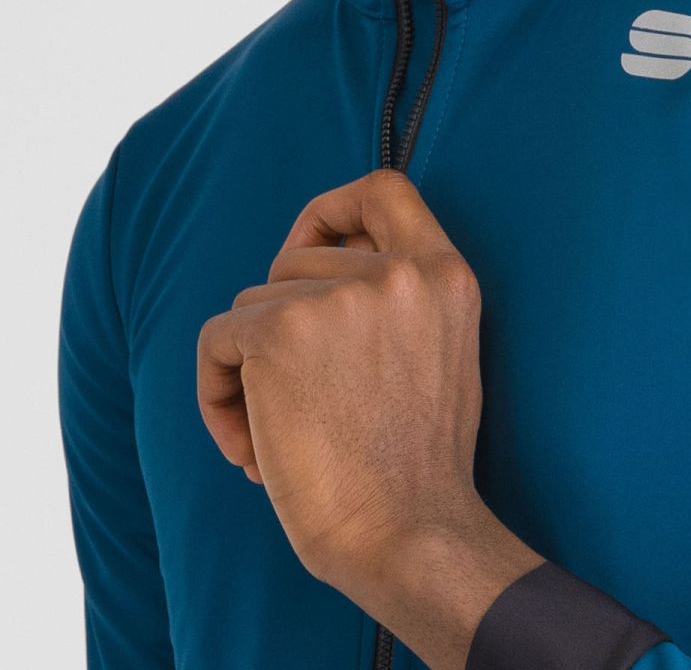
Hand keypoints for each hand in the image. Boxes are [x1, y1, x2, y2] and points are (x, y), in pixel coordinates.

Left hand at [196, 168, 542, 665]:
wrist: (408, 531)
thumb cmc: (419, 462)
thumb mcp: (445, 351)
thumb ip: (402, 300)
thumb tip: (320, 274)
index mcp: (446, 274)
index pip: (386, 189)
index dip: (334, 208)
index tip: (310, 244)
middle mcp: (397, 272)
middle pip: (298, 258)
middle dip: (281, 318)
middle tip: (290, 388)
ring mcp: (338, 296)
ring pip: (254, 303)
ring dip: (249, 365)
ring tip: (272, 433)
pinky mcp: (279, 330)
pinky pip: (217, 339)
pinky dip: (216, 391)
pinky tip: (246, 447)